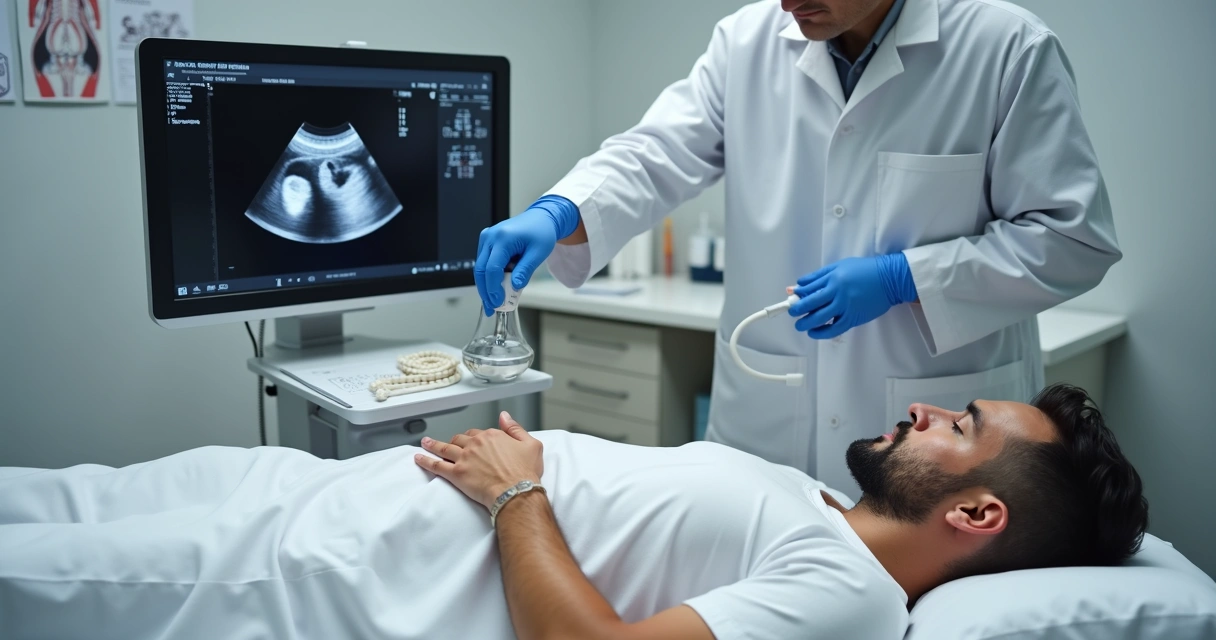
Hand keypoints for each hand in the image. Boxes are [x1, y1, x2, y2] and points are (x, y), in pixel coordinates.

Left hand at [414, 412, 544, 509]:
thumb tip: (504, 415)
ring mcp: (464, 459)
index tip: (474, 443)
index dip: (475, 438)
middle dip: (454, 441)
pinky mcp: (456, 474)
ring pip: (445, 448)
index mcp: (492, 436)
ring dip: (433, 445)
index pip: (478, 433)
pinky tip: (418, 458)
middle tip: (449, 445)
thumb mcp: (531, 444)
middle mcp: (476, 444)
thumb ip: (515, 428)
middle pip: (460, 439)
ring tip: (425, 443)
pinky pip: (437, 465)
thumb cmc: (526, 472)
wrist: (517, 492)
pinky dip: (426, 461)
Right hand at [475, 195, 579, 315]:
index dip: (493, 288)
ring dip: (485, 286)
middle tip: (492, 308)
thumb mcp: (538, 253)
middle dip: (485, 291)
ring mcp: (487, 238)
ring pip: (480, 267)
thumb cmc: (541, 232)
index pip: (492, 268)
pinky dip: (489, 277)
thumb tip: (514, 287)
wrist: (541, 218)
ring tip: (493, 302)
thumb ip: (525, 270)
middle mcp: (490, 237)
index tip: (498, 302)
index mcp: (503, 238)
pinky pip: (485, 262)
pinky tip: (495, 289)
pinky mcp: (487, 242)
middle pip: (481, 269)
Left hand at [787, 253, 916, 339]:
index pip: (808, 289)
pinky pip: (833, 329)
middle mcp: (837, 293)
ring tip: (800, 325)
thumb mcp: (839, 266)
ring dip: (805, 323)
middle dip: (797, 310)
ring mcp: (845, 307)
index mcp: (833, 278)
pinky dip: (821, 332)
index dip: (797, 295)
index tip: (791, 299)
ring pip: (819, 318)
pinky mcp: (853, 318)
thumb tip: (798, 284)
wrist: (889, 279)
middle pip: (810, 304)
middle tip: (792, 312)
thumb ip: (818, 276)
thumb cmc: (864, 270)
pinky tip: (814, 332)